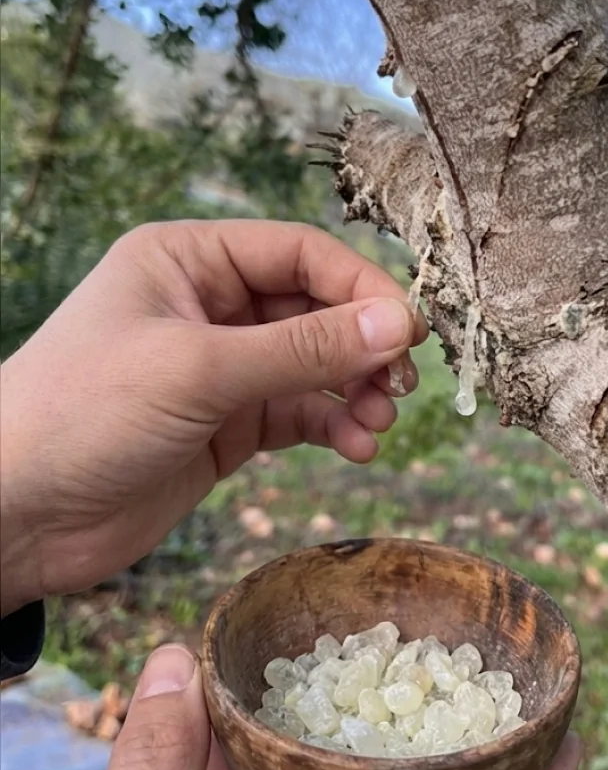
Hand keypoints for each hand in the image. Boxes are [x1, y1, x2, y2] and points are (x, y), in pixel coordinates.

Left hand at [0, 220, 426, 615]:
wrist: (16, 515)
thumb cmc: (85, 415)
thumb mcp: (199, 371)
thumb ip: (303, 349)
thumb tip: (399, 323)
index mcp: (189, 260)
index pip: (300, 253)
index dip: (359, 287)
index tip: (407, 330)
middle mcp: (209, 306)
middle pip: (315, 308)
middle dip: (362, 345)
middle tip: (400, 384)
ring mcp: (220, 368)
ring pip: (314, 364)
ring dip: (355, 389)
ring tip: (379, 421)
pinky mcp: (226, 425)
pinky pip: (299, 413)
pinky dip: (333, 426)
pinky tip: (356, 446)